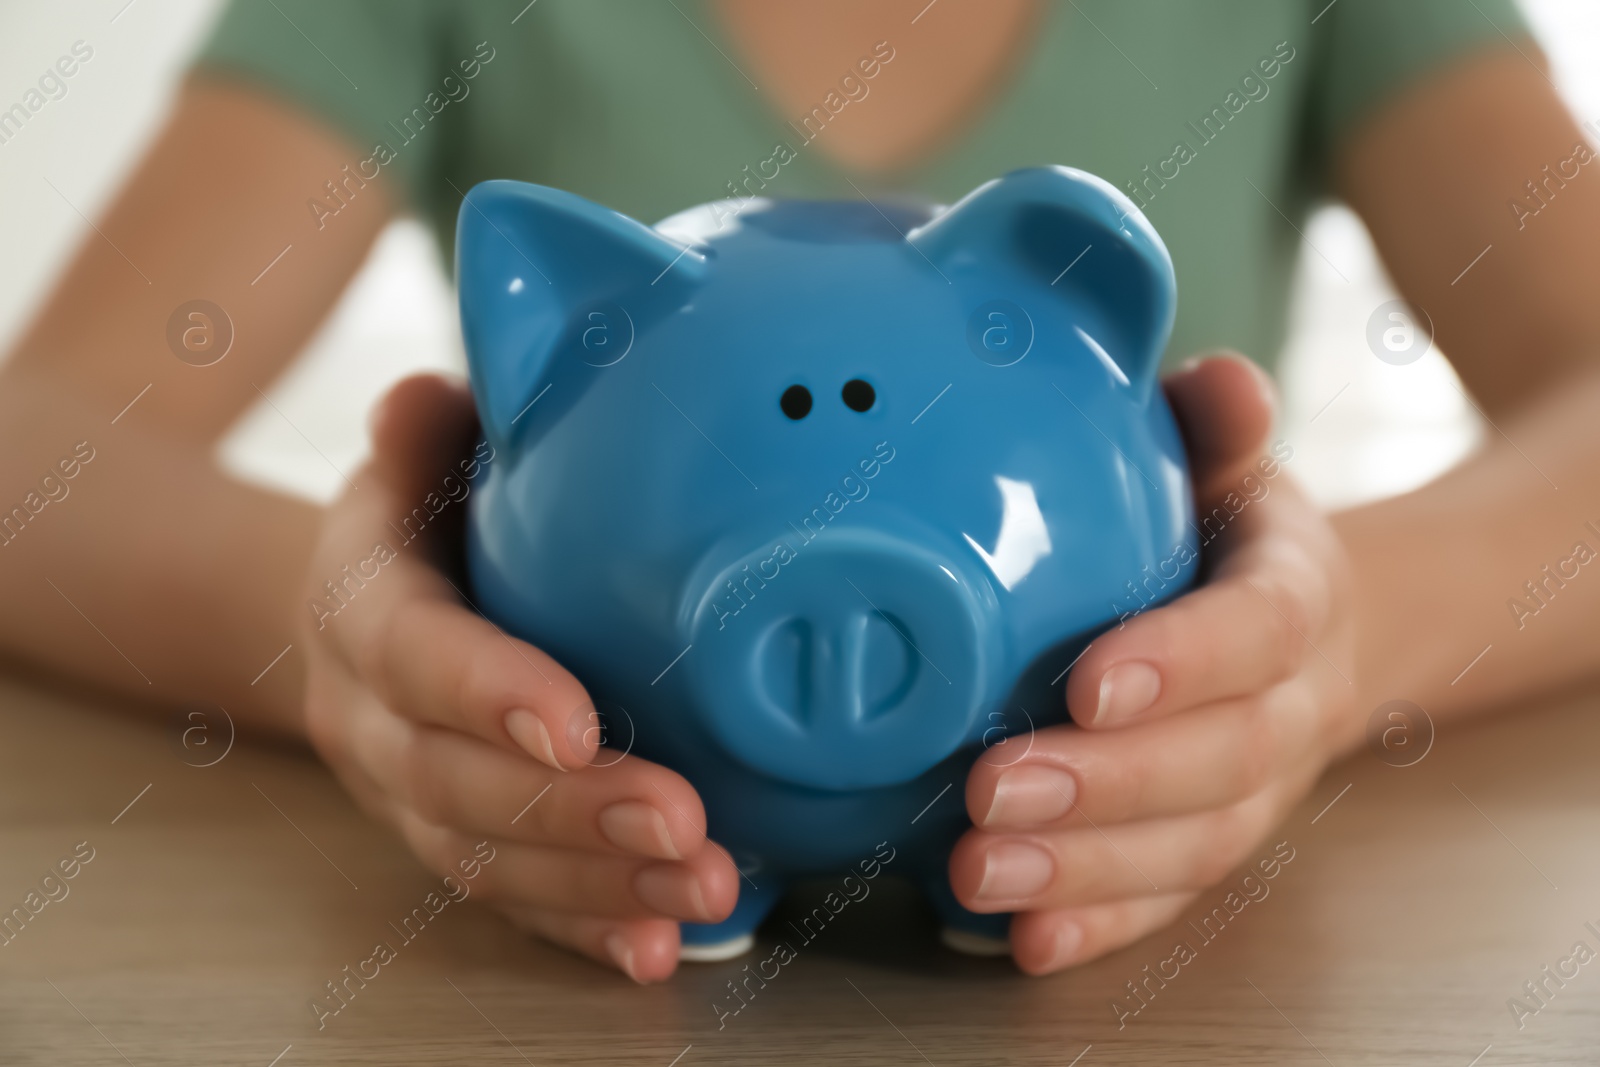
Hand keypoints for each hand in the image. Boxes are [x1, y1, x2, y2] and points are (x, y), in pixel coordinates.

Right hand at [300, 374, 736, 982]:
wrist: (354, 614)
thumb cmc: (416, 522)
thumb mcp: (414, 461)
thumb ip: (425, 433)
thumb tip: (430, 394)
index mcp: (363, 611)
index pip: (415, 657)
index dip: (488, 694)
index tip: (576, 723)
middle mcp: (373, 721)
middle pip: (457, 785)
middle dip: (572, 813)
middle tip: (684, 825)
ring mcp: (409, 797)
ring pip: (490, 859)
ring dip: (599, 884)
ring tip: (707, 887)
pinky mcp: (456, 844)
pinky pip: (514, 902)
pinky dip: (586, 929)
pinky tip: (663, 943)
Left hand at [949, 354, 1358, 973]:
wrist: (1305, 627)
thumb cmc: (1231, 533)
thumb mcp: (1232, 465)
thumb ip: (1219, 425)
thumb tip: (1220, 380)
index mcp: (1295, 597)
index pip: (1255, 633)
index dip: (1183, 662)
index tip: (1088, 684)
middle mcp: (1290, 707)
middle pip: (1219, 764)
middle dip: (1106, 787)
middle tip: (989, 790)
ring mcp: (1255, 791)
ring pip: (1191, 848)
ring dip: (1085, 870)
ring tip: (976, 872)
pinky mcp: (1211, 843)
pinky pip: (1167, 899)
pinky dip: (1098, 925)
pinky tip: (1019, 942)